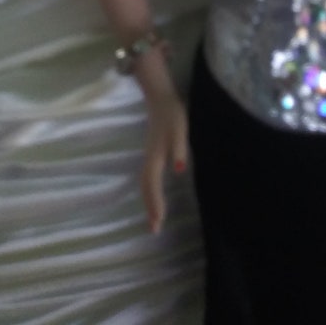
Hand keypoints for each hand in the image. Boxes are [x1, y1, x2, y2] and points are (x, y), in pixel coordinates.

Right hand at [140, 85, 188, 233]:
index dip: (155, 202)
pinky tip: (155, 195)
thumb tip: (180, 171)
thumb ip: (180, 149)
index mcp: (155, 156)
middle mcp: (149, 159)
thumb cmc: (172, 114)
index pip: (153, 184)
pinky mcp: (153, 153)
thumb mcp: (179, 130)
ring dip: (149, 201)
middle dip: (150, 208)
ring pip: (146, 183)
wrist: (160, 97)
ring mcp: (150, 156)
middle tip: (154, 229)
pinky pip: (149, 177)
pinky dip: (150, 191)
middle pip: (146, 188)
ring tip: (154, 219)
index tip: (158, 222)